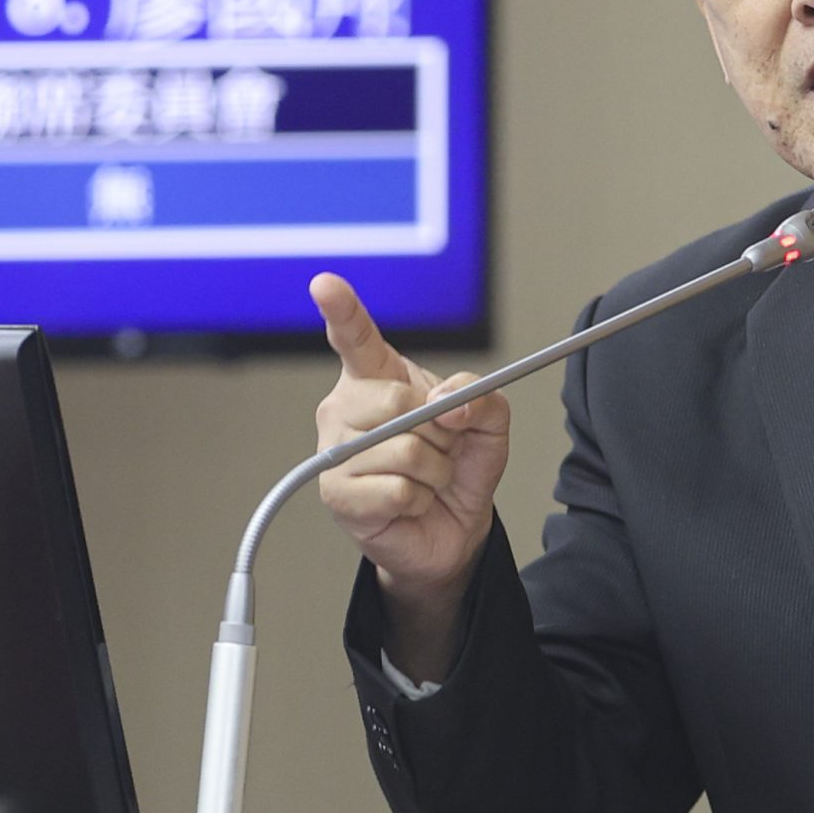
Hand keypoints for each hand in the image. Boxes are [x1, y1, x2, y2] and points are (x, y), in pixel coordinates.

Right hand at [311, 273, 509, 674]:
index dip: (340, 310)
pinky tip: (410, 502)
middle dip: (438, 430)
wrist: (453, 528)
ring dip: (434, 470)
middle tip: (439, 447)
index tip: (324, 284)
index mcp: (378, 378)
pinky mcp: (337, 493)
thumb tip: (447, 405)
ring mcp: (335, 450)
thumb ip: (480, 397)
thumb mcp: (488, 423)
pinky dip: (419, 498)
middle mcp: (347, 408)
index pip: (354, 338)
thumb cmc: (459, 467)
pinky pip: (396, 488)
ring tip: (426, 479)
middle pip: (395, 400)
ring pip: (402, 449)